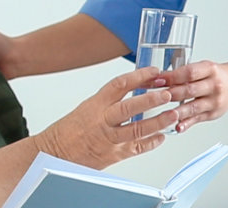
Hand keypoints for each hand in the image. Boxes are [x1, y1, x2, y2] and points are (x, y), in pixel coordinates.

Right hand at [33, 67, 178, 169]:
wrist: (54, 153)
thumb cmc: (70, 130)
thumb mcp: (87, 107)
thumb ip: (109, 101)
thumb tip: (135, 89)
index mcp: (95, 105)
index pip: (119, 85)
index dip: (139, 77)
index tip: (154, 72)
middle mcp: (102, 121)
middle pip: (129, 107)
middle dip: (151, 99)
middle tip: (167, 93)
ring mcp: (109, 139)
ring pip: (137, 130)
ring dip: (158, 121)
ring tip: (173, 114)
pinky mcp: (113, 155)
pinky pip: (136, 148)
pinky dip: (151, 142)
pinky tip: (162, 136)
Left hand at [158, 60, 227, 132]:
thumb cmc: (215, 75)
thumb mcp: (202, 67)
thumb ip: (183, 73)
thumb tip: (159, 78)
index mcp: (210, 70)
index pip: (189, 73)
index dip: (172, 77)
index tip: (157, 80)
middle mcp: (214, 86)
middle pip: (189, 90)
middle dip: (170, 93)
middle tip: (154, 97)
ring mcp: (214, 101)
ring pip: (193, 107)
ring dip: (177, 111)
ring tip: (164, 114)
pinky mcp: (212, 114)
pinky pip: (197, 119)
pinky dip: (186, 124)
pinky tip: (177, 127)